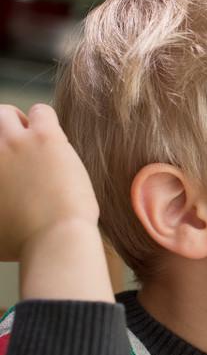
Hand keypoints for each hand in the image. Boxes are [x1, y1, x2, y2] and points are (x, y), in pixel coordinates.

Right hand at [0, 103, 99, 262]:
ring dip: (20, 124)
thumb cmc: (24, 243)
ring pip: (5, 113)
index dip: (1, 156)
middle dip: (0, 132)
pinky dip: (44, 120)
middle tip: (16, 148)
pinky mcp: (43, 138)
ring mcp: (10, 143)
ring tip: (35, 145)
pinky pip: (40, 111)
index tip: (8, 166)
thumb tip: (1, 205)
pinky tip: (54, 142)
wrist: (54, 241)